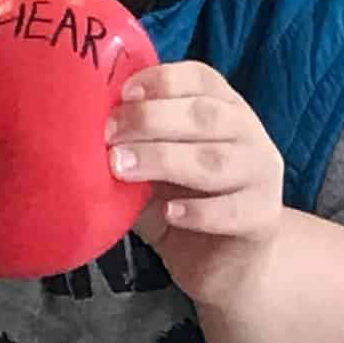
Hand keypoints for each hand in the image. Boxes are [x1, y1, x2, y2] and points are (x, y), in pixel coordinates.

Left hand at [107, 62, 284, 308]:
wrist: (226, 265)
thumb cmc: (183, 204)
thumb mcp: (152, 170)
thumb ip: (131, 148)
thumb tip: (79, 131)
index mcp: (224, 108)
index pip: (201, 78)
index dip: (163, 80)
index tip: (122, 93)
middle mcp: (249, 133)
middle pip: (206, 114)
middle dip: (151, 120)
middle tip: (109, 134)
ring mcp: (262, 175)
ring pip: (216, 159)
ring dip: (164, 159)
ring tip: (123, 168)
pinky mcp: (264, 217)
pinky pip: (232, 210)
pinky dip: (198, 211)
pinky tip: (169, 213)